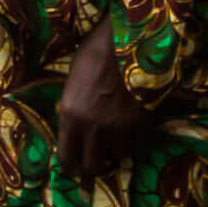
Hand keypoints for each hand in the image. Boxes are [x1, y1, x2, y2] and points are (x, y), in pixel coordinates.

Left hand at [53, 28, 156, 180]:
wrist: (130, 41)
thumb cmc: (96, 54)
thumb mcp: (73, 80)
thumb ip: (70, 106)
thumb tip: (68, 121)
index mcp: (71, 115)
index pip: (66, 158)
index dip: (70, 164)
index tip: (74, 165)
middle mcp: (93, 127)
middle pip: (92, 165)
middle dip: (93, 161)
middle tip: (96, 153)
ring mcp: (119, 128)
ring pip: (117, 156)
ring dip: (115, 148)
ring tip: (115, 134)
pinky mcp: (141, 124)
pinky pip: (135, 144)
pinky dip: (133, 139)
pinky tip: (130, 124)